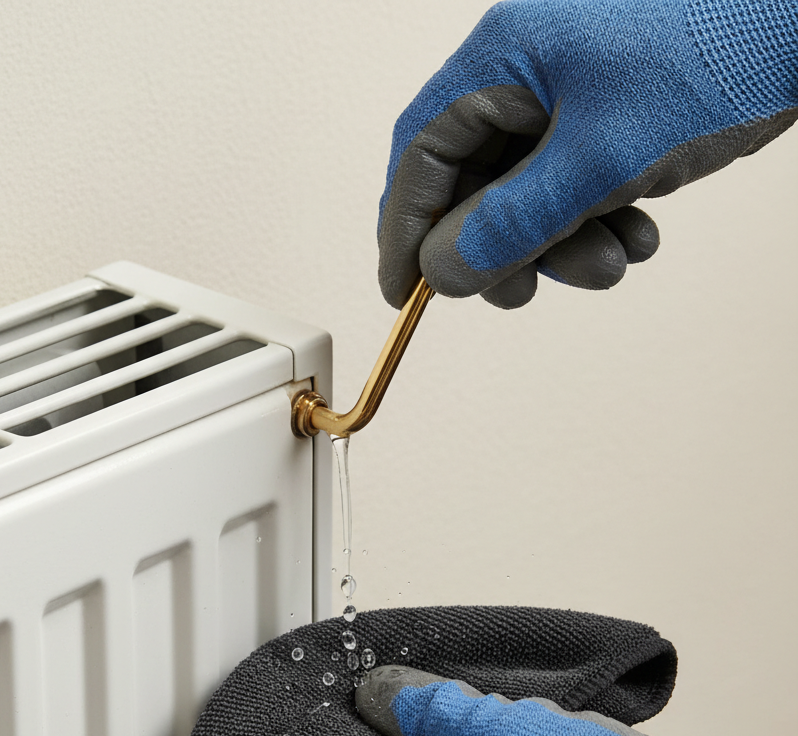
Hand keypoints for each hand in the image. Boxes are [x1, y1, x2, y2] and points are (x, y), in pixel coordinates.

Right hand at [378, 0, 797, 308]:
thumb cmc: (723, 49)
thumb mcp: (601, 158)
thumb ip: (512, 224)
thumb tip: (442, 272)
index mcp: (504, 58)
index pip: (420, 153)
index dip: (405, 230)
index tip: (405, 293)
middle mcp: (528, 69)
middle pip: (474, 181)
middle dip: (502, 247)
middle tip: (522, 291)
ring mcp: (571, 90)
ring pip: (529, 192)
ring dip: (561, 243)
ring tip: (613, 261)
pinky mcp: (611, 111)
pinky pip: (575, 182)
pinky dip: (598, 220)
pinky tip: (640, 234)